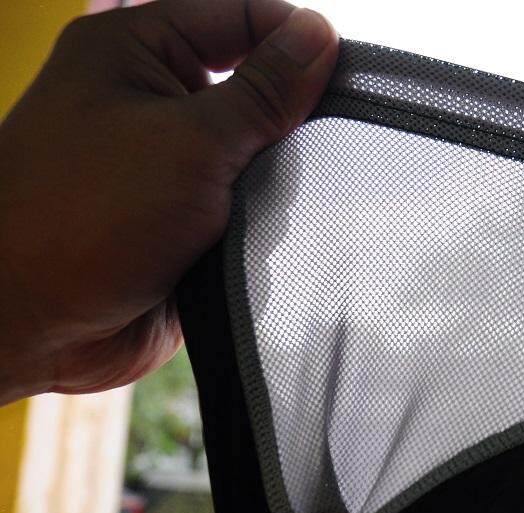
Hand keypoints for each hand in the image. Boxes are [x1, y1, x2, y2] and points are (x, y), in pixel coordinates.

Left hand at [0, 0, 337, 404]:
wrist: (30, 323)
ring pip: (259, 155)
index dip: (296, 40)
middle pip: (256, 85)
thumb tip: (319, 37)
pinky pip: (249, 209)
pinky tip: (271, 239)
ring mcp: (168, 164)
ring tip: (278, 202)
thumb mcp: (189, 139)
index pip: (240, 16)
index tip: (345, 78)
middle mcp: (150, 100)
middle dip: (290, 121)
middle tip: (312, 149)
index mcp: (135, 51)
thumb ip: (264, 90)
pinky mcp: (184, 222)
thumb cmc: (83, 218)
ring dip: (278, 181)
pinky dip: (267, 224)